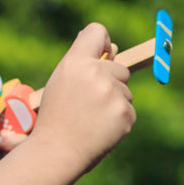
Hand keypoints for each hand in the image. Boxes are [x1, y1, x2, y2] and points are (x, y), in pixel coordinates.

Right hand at [31, 23, 135, 173]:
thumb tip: (110, 49)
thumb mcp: (60, 82)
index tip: (104, 52)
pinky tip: (99, 129)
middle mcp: (96, 74)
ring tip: (90, 118)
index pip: (97, 31)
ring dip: (114, 103)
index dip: (103, 42)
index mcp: (75, 62)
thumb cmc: (55, 117)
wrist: (57, 152)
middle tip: (88, 102)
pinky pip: (128, 110)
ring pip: (125, 91)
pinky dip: (118, 120)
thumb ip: (81, 63)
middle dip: (110, 82)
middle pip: (119, 68)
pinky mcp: (125, 114)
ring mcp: (113, 94)